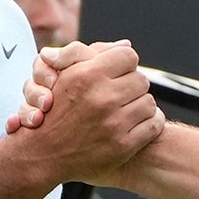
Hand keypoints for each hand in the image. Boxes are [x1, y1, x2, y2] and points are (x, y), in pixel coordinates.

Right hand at [5, 41, 164, 183]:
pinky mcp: (123, 145)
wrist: (44, 154)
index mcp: (87, 75)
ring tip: (125, 109)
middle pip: (141, 79)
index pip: (128, 56)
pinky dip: (148, 123)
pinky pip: (153, 124)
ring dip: (139, 105)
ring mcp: (114, 123)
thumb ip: (91, 53)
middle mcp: (102, 98)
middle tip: (120, 94)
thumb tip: (126, 44)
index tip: (118, 73)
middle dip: (132, 85)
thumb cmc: (54, 111)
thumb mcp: (64, 74)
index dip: (124, 63)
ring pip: (149, 102)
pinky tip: (134, 123)